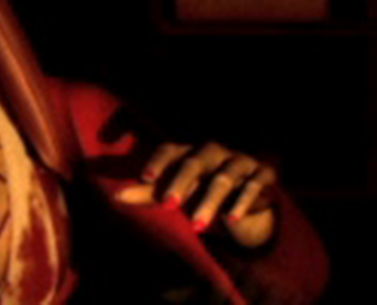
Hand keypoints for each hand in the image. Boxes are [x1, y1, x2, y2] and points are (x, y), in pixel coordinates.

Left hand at [114, 141, 277, 247]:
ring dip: (209, 202)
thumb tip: (115, 198)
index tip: (144, 177)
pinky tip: (231, 219)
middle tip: (167, 204)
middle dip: (180, 183)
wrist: (246, 193)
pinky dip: (243, 203)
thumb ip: (148, 193)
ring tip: (196, 224)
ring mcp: (238, 162)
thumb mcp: (176, 190)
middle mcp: (212, 152)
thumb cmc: (201, 187)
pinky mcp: (262, 176)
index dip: (158, 162)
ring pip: (223, 179)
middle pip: (194, 163)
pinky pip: (253, 187)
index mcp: (188, 151)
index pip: (170, 150)